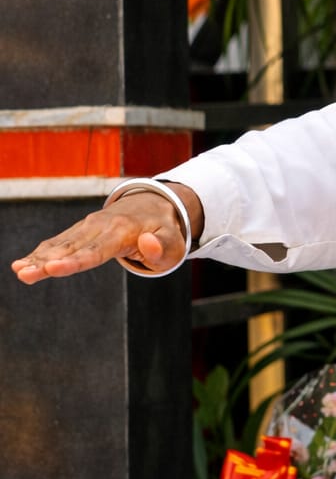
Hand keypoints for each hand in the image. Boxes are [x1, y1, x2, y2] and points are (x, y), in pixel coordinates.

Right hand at [11, 183, 202, 283]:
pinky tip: (23, 264)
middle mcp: (100, 227)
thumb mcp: (174, 243)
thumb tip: (147, 243)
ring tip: (18, 270)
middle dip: (45, 262)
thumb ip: (162, 248)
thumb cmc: (166, 231)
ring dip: (38, 257)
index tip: (53, 268)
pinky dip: (41, 252)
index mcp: (122, 232)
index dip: (74, 262)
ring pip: (60, 244)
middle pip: (70, 248)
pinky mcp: (81, 230)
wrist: (155, 204)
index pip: (95, 251)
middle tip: (23, 273)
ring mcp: (88, 226)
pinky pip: (59, 242)